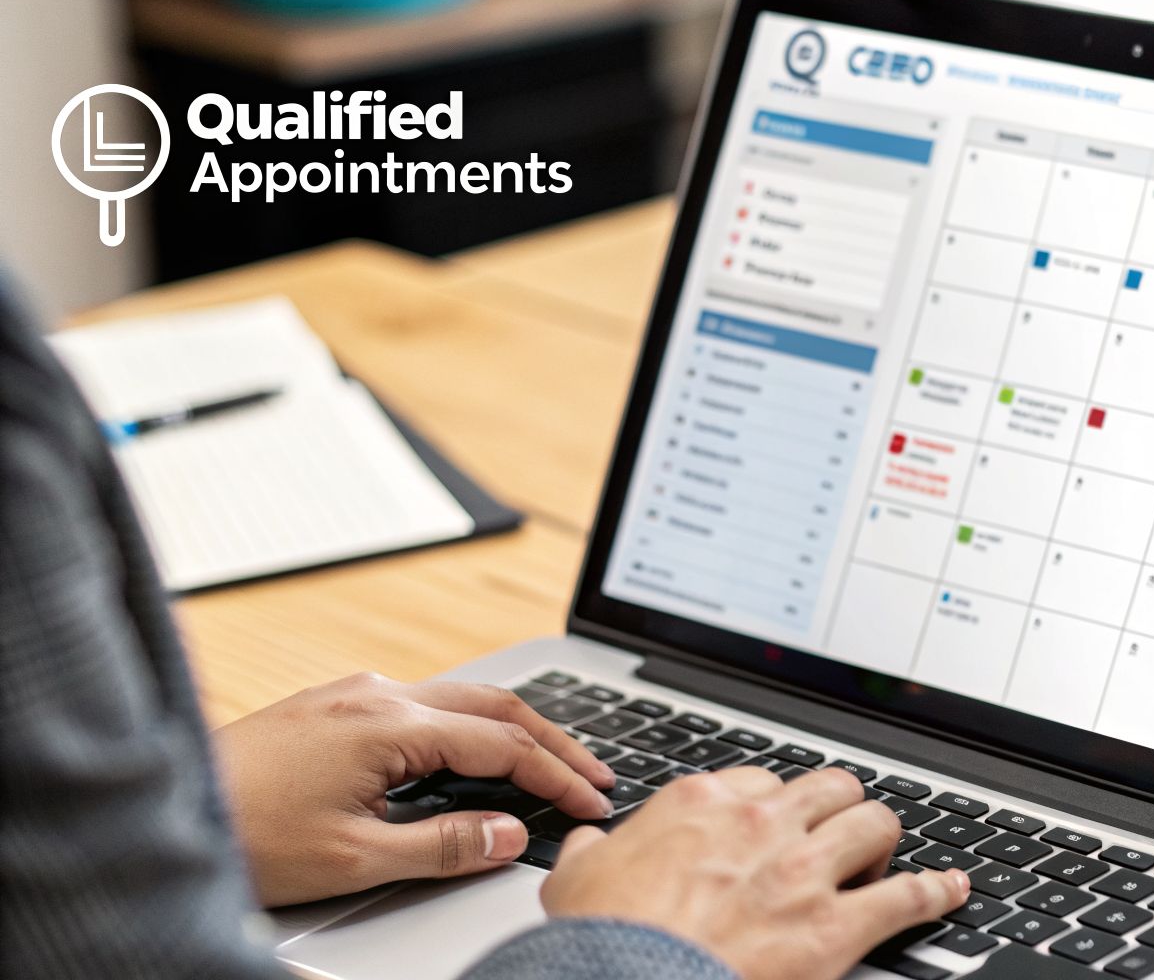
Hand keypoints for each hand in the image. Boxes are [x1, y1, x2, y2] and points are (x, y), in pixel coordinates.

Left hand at [213, 672, 614, 906]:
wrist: (161, 804)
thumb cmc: (243, 834)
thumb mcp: (353, 858)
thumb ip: (443, 845)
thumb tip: (510, 834)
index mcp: (388, 724)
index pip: (502, 744)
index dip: (556, 776)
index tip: (592, 801)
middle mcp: (376, 695)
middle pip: (494, 705)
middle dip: (553, 740)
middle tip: (595, 775)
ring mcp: (354, 694)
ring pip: (461, 699)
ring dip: (513, 729)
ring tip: (551, 763)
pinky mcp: (335, 705)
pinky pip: (426, 703)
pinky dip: (470, 726)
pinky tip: (478, 754)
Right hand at [541, 766, 968, 979]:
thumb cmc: (604, 941)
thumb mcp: (576, 881)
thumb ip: (594, 852)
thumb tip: (590, 844)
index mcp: (703, 804)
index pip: (762, 781)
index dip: (773, 806)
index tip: (776, 824)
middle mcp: (763, 825)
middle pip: (830, 788)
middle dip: (838, 808)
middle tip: (835, 835)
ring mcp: (804, 872)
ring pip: (875, 824)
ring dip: (883, 840)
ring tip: (883, 858)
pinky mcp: (836, 927)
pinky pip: (908, 897)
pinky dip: (937, 892)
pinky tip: (950, 890)